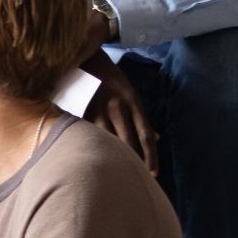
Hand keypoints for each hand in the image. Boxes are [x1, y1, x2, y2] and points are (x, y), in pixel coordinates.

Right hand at [84, 52, 156, 173]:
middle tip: (136, 179)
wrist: (86, 58)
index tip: (154, 173)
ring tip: (116, 174)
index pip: (146, 135)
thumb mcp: (132, 94)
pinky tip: (93, 159)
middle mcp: (117, 108)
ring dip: (112, 158)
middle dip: (133, 162)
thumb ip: (142, 117)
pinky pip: (89, 135)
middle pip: (127, 142)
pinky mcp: (80, 112)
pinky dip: (93, 147)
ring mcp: (97, 111)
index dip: (151, 156)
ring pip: (106, 141)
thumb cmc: (112, 78)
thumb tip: (157, 138)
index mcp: (133, 103)